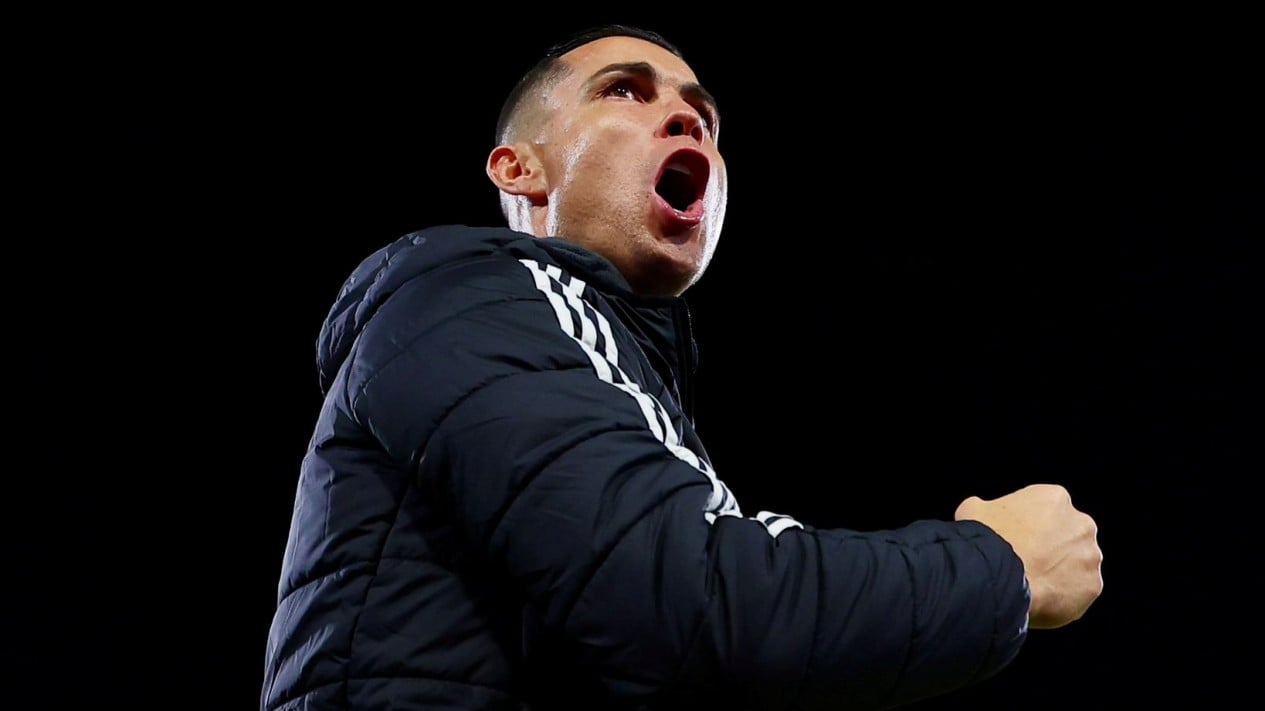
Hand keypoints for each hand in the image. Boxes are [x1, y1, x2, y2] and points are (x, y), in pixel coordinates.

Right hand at [955, 483, 1102, 628]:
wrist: (994, 576)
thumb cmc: (985, 539)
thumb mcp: (974, 509)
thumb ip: (989, 508)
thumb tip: (985, 514)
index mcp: (1055, 498)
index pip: (1047, 510)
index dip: (1029, 527)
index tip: (1017, 540)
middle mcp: (1081, 524)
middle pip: (1068, 537)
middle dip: (1052, 549)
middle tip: (1027, 564)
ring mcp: (1090, 556)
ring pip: (1077, 566)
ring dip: (1060, 573)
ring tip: (1032, 585)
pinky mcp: (1093, 586)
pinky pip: (1079, 593)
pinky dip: (1063, 598)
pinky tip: (1040, 600)